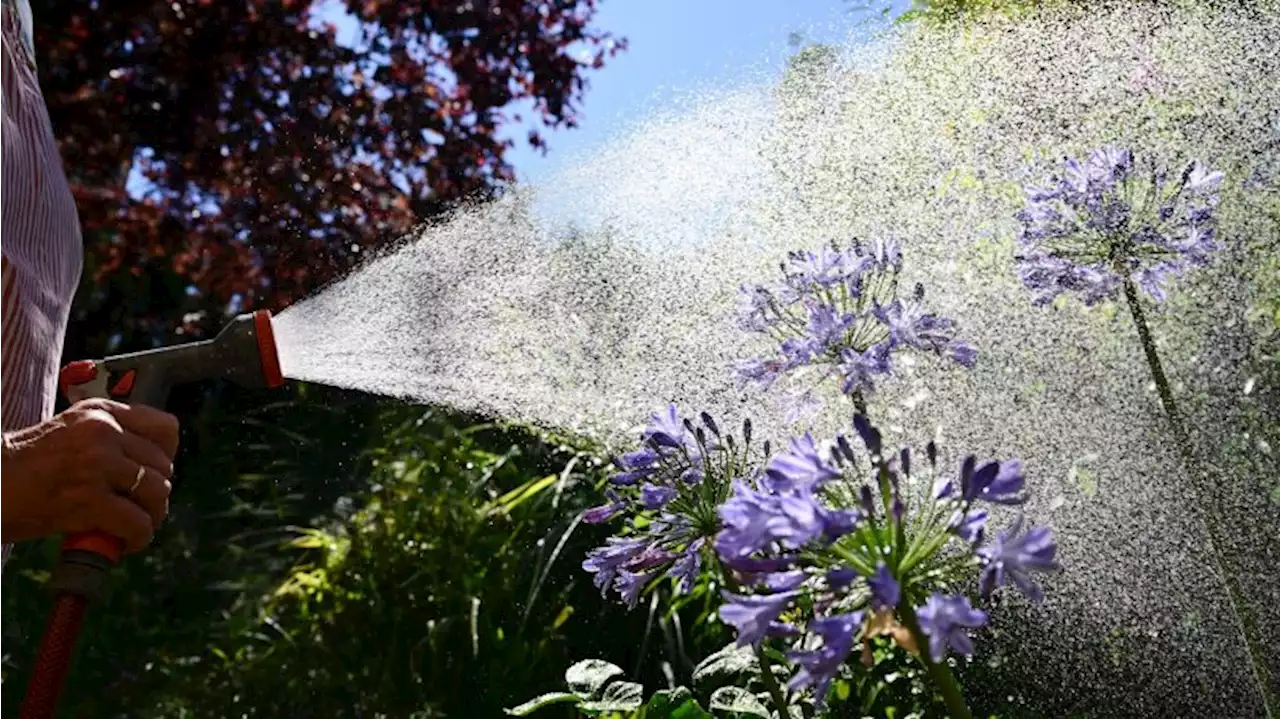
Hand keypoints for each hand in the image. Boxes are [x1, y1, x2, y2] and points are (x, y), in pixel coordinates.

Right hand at [0, 398, 178, 552]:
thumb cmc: (27, 464)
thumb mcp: (72, 431)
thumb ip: (109, 437)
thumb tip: (150, 463)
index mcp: (102, 412)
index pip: (166, 428)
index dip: (167, 456)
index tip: (154, 473)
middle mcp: (104, 432)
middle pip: (163, 466)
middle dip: (156, 492)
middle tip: (140, 508)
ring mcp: (98, 464)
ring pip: (157, 493)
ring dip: (152, 516)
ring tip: (136, 525)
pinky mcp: (89, 499)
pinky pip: (137, 522)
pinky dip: (139, 538)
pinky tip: (127, 543)